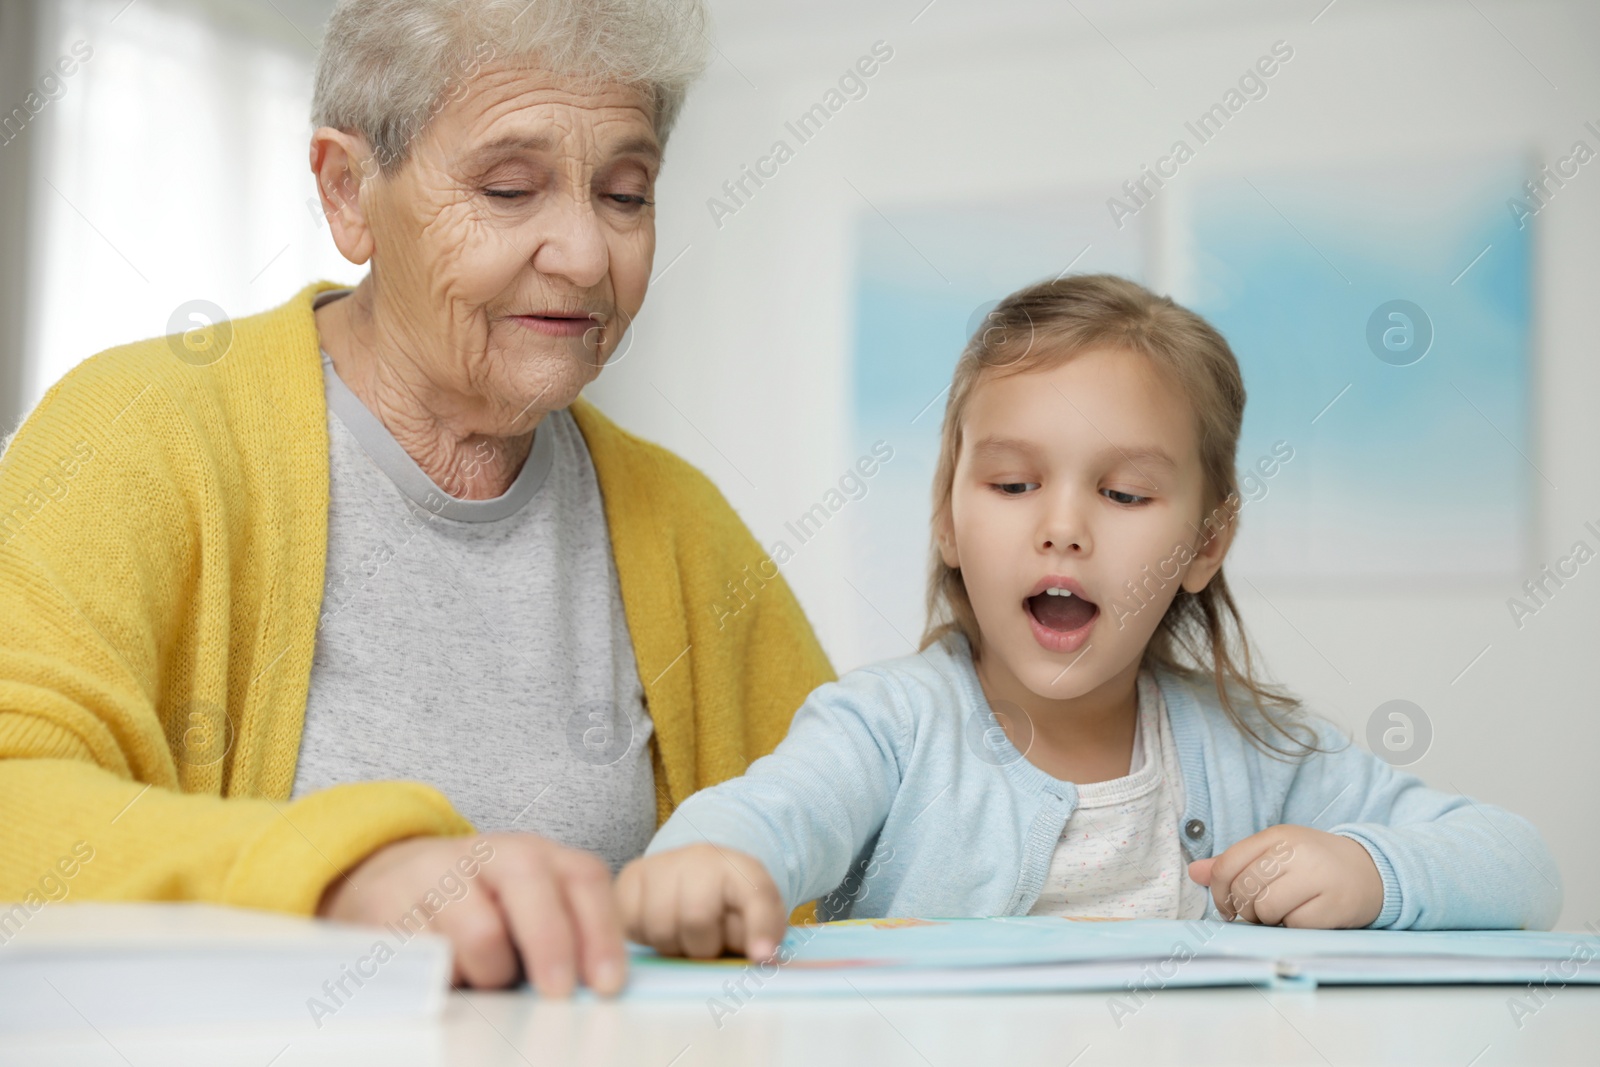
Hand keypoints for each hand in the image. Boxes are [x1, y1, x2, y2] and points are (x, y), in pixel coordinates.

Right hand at [316, 833, 625, 996]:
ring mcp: (436, 876)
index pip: (582, 877)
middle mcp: (489, 854)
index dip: (600, 931)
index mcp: (535, 854)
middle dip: (551, 944)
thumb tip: (598, 986)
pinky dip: (446, 981)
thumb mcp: (527, 908)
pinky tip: (446, 978)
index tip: (608, 983)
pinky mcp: (389, 908)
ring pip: (480, 933)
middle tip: (558, 993)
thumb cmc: (477, 908)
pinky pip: (429, 960)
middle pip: (529, 883)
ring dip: (492, 973)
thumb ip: (566, 933)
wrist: (390, 881)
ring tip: (483, 978)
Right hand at [615, 843, 786, 961]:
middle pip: (697, 919)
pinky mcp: (629, 877)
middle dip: (703, 947)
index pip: (755, 898)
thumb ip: (766, 939)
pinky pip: (630, 924)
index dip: (759, 929)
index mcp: (743, 870)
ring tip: (683, 937)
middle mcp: (701, 858)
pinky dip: (645, 937)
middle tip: (708, 944)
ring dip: (673, 946)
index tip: (762, 957)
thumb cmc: (731, 909)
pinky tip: (659, 930)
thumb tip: (762, 957)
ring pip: (660, 927)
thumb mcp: (759, 921)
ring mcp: (662, 863)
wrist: (697, 877)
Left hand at [1187, 824, 1383, 927]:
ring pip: (1266, 908)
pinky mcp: (1333, 904)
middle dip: (1245, 909)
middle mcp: (1296, 851)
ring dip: (1267, 920)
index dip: (1219, 892)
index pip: (1228, 864)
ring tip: (1282, 914)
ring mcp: (1317, 877)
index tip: (1226, 906)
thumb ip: (1235, 863)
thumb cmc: (1313, 865)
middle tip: (1259, 912)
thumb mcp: (1275, 854)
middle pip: (1244, 889)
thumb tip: (1194, 872)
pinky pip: (1294, 925)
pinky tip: (1304, 917)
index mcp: (1277, 835)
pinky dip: (1293, 927)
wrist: (1372, 871)